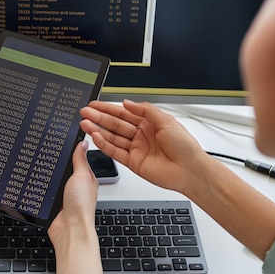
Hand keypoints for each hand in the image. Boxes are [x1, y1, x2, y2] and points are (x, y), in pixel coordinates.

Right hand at [48, 140, 98, 252]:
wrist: (70, 230)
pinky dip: (43, 187)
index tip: (62, 139)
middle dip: (58, 162)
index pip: (78, 158)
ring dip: (49, 176)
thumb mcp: (81, 176)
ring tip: (40, 164)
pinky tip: (37, 182)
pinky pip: (47, 190)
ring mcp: (65, 194)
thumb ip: (80, 160)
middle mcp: (76, 186)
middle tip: (47, 150)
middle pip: (64, 168)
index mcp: (86, 178)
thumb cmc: (81, 207)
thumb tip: (83, 143)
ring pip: (54, 179)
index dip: (71, 149)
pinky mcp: (55, 202)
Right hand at [80, 100, 208, 193]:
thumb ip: (145, 110)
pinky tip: (96, 137)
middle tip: (85, 113)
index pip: (124, 113)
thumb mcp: (166, 120)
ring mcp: (136, 149)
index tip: (95, 105)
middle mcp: (141, 135)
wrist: (189, 169)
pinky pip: (115, 152)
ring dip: (98, 130)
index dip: (108, 109)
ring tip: (85, 124)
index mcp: (149, 123)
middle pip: (115, 124)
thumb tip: (128, 103)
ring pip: (113, 137)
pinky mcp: (133, 162)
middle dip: (99, 118)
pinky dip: (105, 145)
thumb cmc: (184, 146)